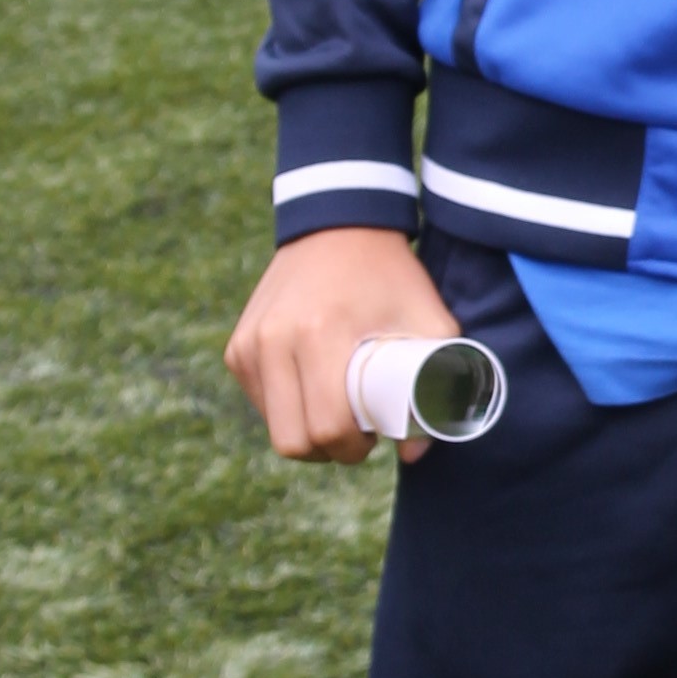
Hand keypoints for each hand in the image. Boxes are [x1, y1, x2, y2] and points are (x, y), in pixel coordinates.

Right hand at [225, 228, 460, 463]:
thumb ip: (439, 383)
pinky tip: (311, 388)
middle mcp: (274, 340)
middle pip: (294, 439)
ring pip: (273, 426)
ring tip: (336, 407)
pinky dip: (285, 409)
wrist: (338, 224)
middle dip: (328, 450)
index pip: (327, 427)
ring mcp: (249, 343)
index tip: (374, 435)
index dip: (353, 447)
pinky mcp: (237, 346)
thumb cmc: (390, 275)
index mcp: (320, 335)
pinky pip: (260, 402)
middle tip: (356, 431)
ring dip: (305, 432)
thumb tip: (415, 453)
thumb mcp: (429, 319)